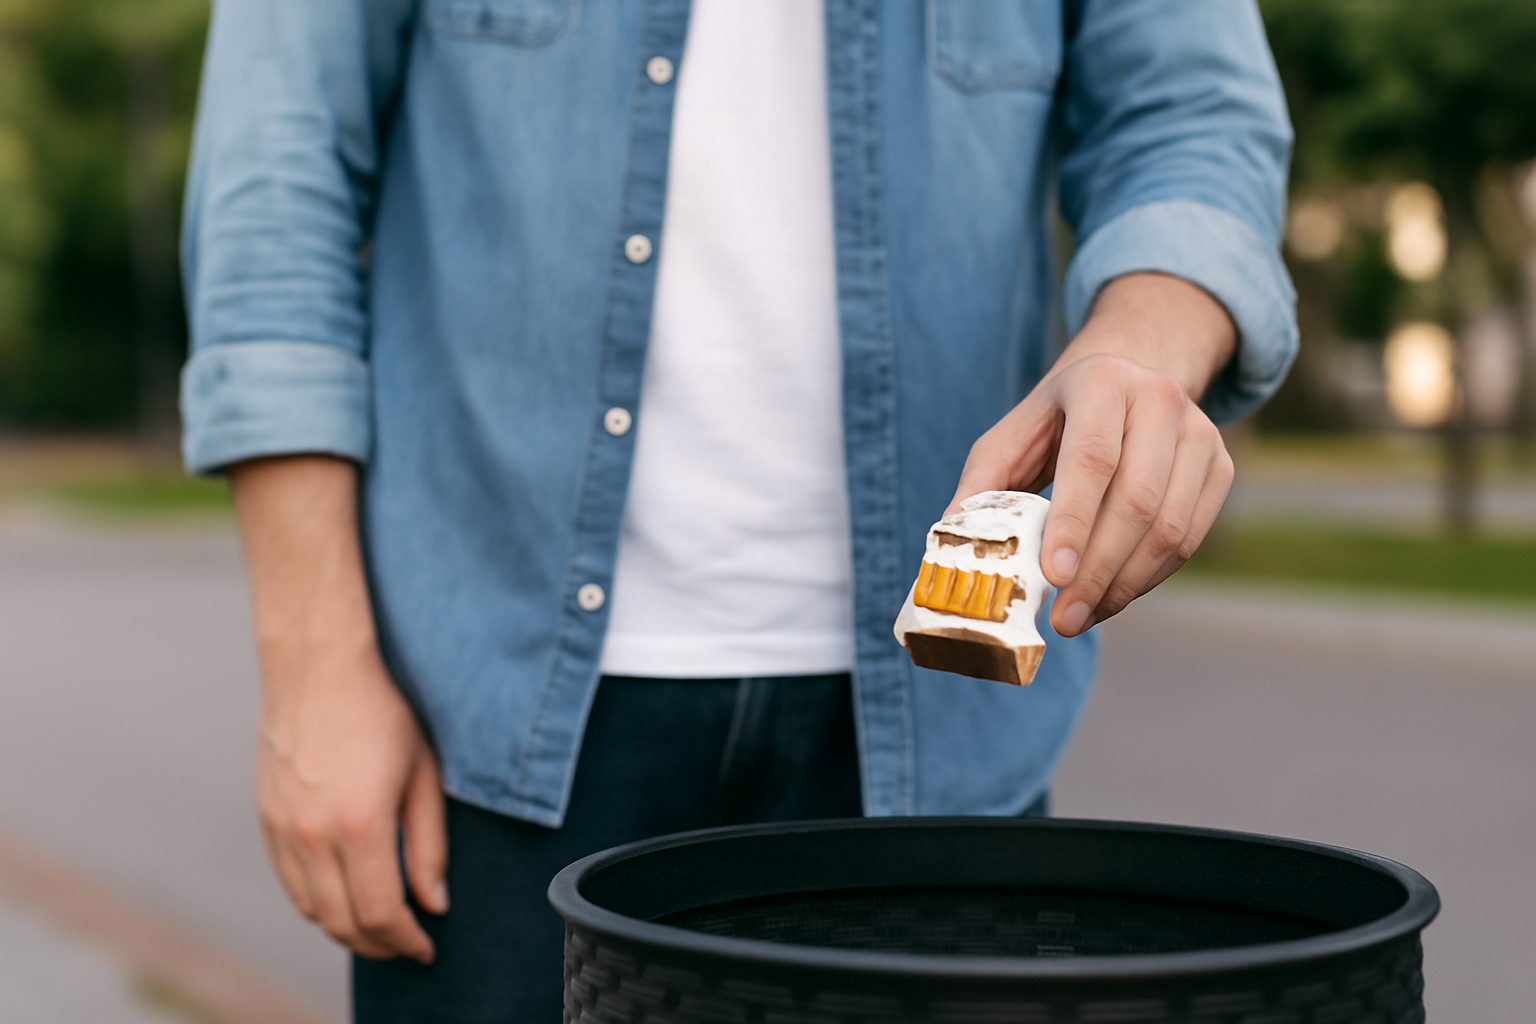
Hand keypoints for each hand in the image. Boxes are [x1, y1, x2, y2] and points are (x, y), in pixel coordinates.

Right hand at [231, 455, 447, 962]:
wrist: (319, 665)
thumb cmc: (384, 710)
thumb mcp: (424, 774)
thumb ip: (428, 844)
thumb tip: (433, 903)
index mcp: (360, 824)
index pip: (380, 913)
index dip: (406, 941)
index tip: (426, 947)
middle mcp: (313, 835)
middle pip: (341, 922)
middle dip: (378, 944)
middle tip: (408, 944)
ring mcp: (283, 828)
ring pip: (311, 908)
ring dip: (345, 927)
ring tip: (380, 924)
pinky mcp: (266, 818)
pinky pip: (289, 882)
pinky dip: (317, 901)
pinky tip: (344, 893)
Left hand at [949, 273, 1236, 637]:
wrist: (1125, 385)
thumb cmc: (1056, 422)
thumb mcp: (1011, 437)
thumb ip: (981, 485)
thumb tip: (953, 539)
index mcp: (1102, 381)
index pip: (1092, 459)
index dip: (1075, 522)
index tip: (1054, 576)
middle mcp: (1160, 398)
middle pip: (1136, 501)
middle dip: (1098, 570)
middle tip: (1065, 618)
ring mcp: (1199, 432)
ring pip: (1169, 528)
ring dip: (1124, 584)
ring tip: (1083, 616)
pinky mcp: (1220, 466)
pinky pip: (1190, 538)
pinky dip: (1150, 578)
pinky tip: (1112, 595)